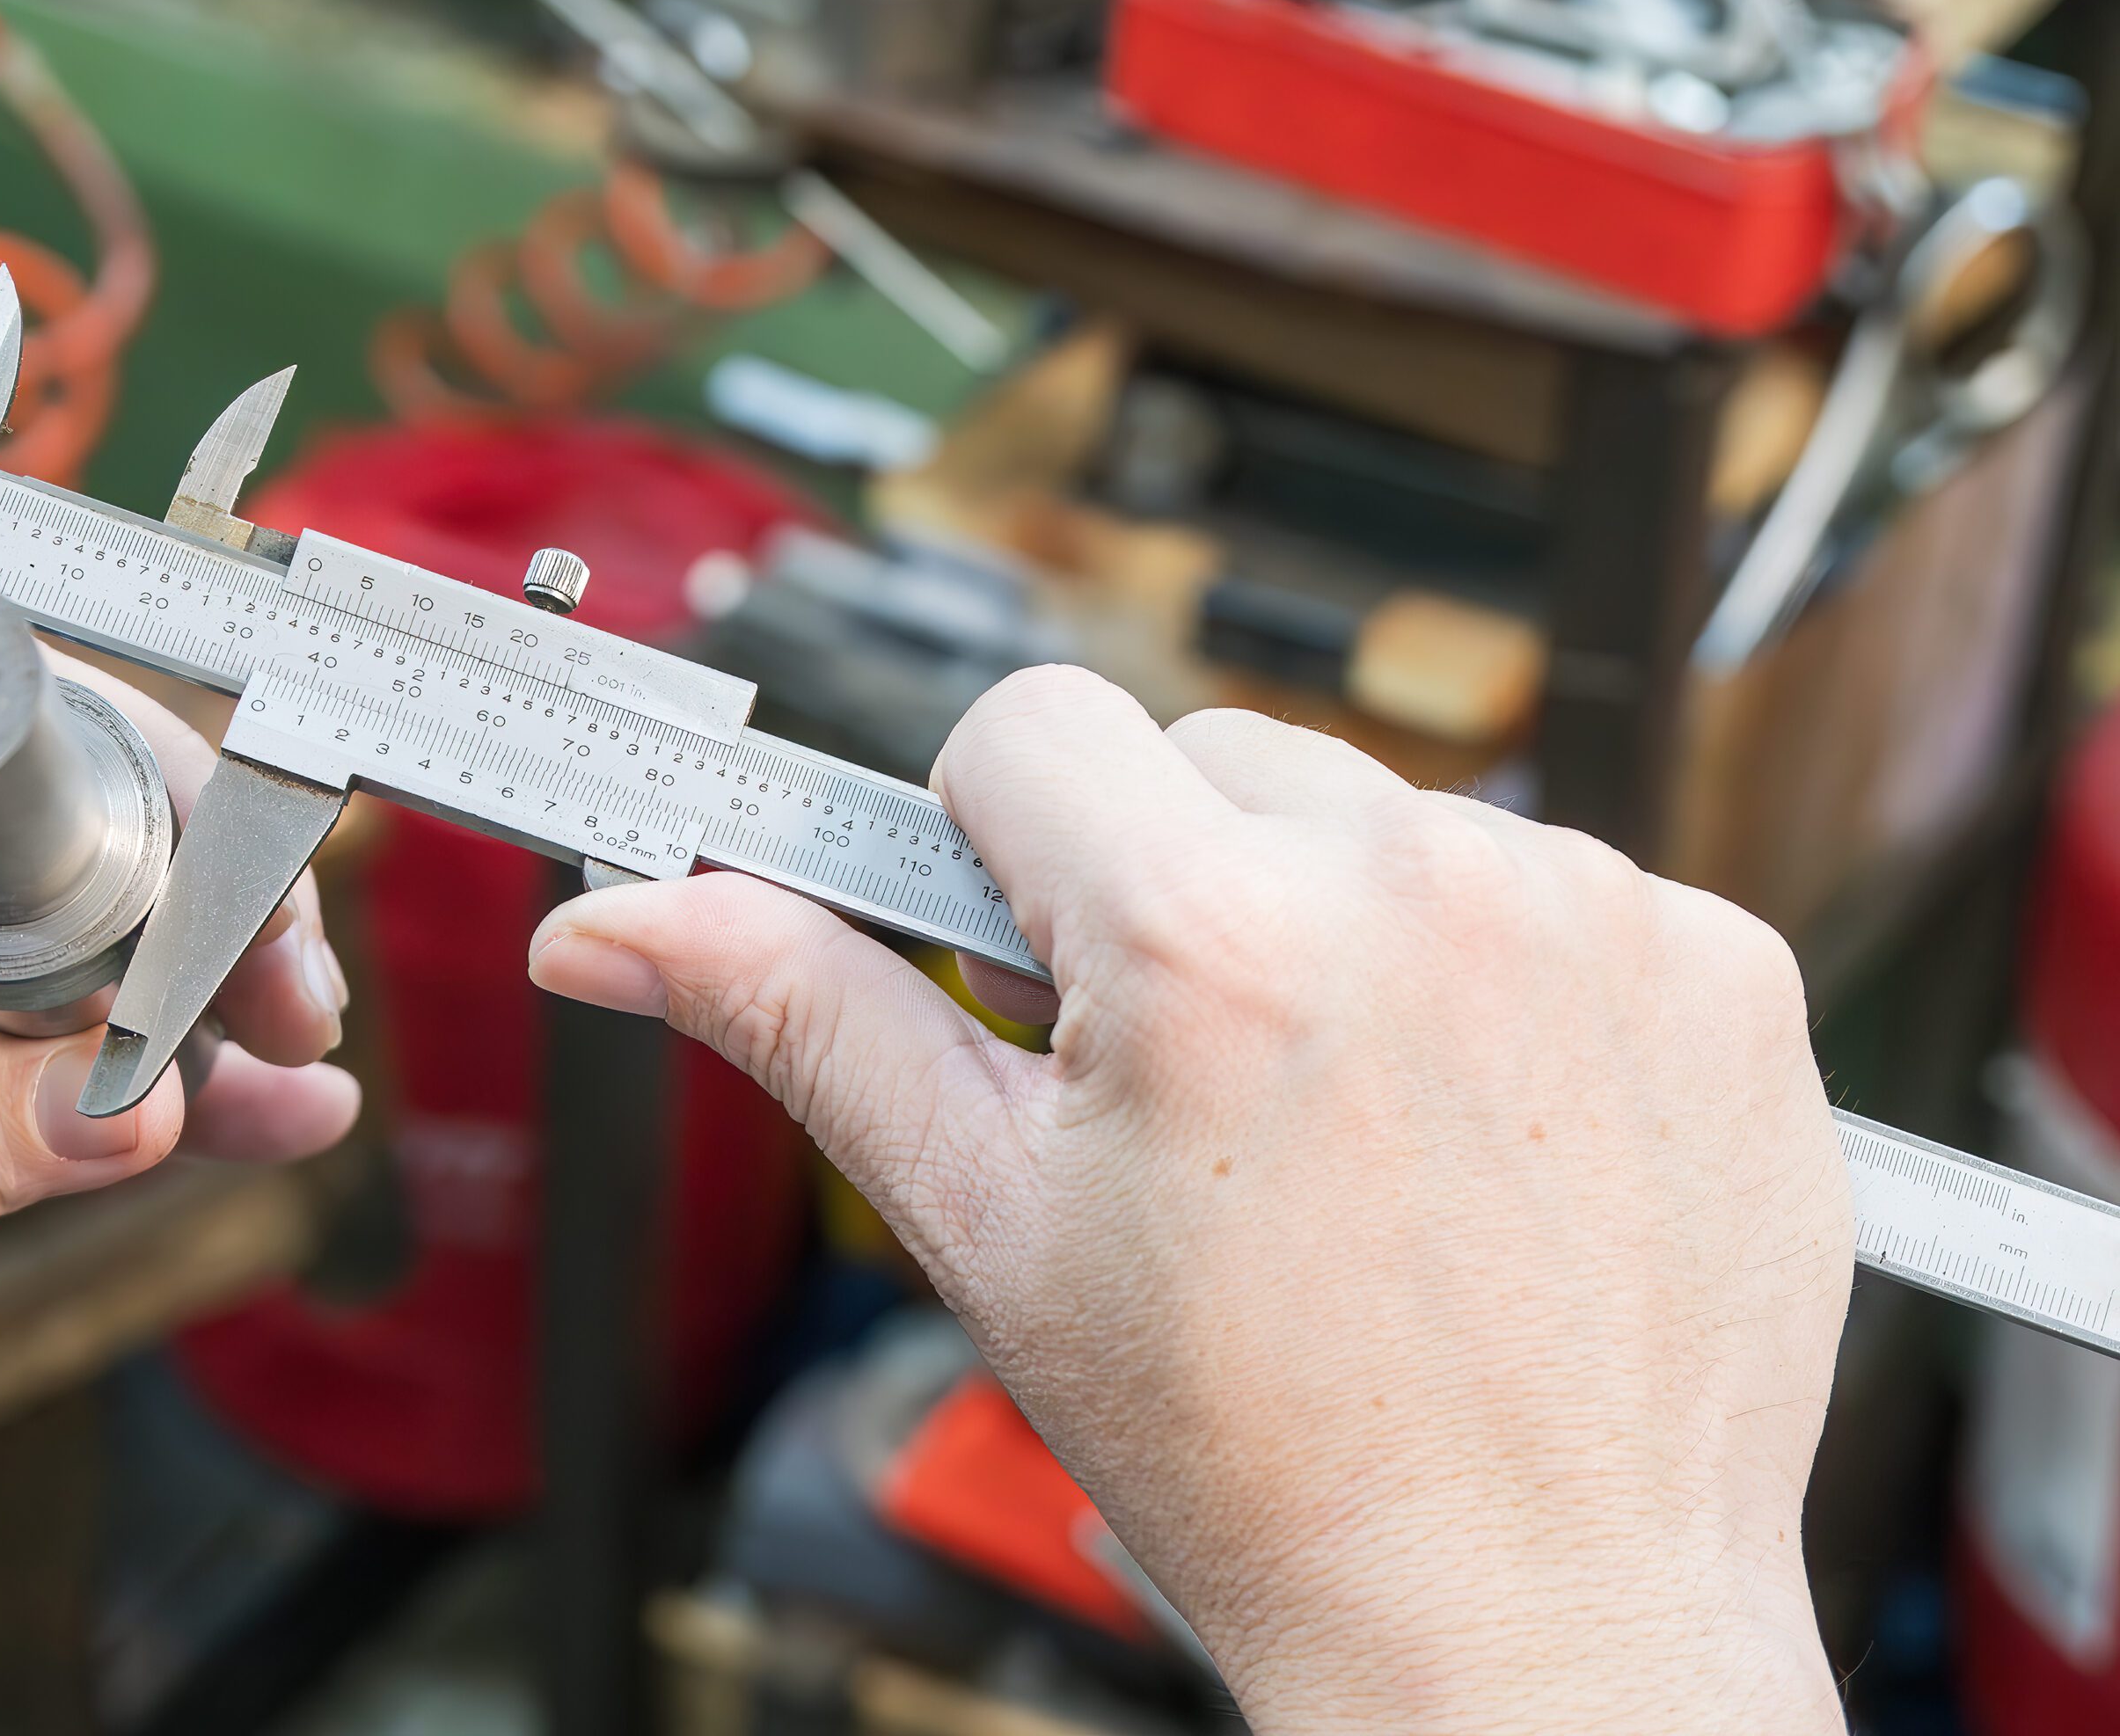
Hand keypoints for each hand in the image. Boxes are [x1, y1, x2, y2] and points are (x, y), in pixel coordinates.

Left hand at [0, 657, 355, 1619]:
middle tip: (294, 995)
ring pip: (45, 953)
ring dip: (178, 1004)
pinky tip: (243, 1126)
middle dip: (184, 902)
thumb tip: (147, 1101)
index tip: (232, 884)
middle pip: (31, 834)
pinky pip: (12, 1070)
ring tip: (303, 1061)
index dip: (120, 787)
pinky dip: (122, 1097)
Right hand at [528, 669, 1850, 1734]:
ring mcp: (1595, 920)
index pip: (1032, 725)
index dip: (1000, 851)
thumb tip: (623, 923)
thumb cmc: (1255, 1459)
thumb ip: (801, 1014)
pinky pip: (1559, 885)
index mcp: (1214, 937)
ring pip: (1386, 819)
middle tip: (1194, 1080)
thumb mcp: (985, 1223)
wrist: (1528, 1618)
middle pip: (1210, 755)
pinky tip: (1480, 1127)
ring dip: (1345, 928)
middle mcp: (1420, 888)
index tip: (1038, 963)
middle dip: (1171, 886)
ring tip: (1349, 1125)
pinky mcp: (1721, 969)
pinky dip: (1507, 978)